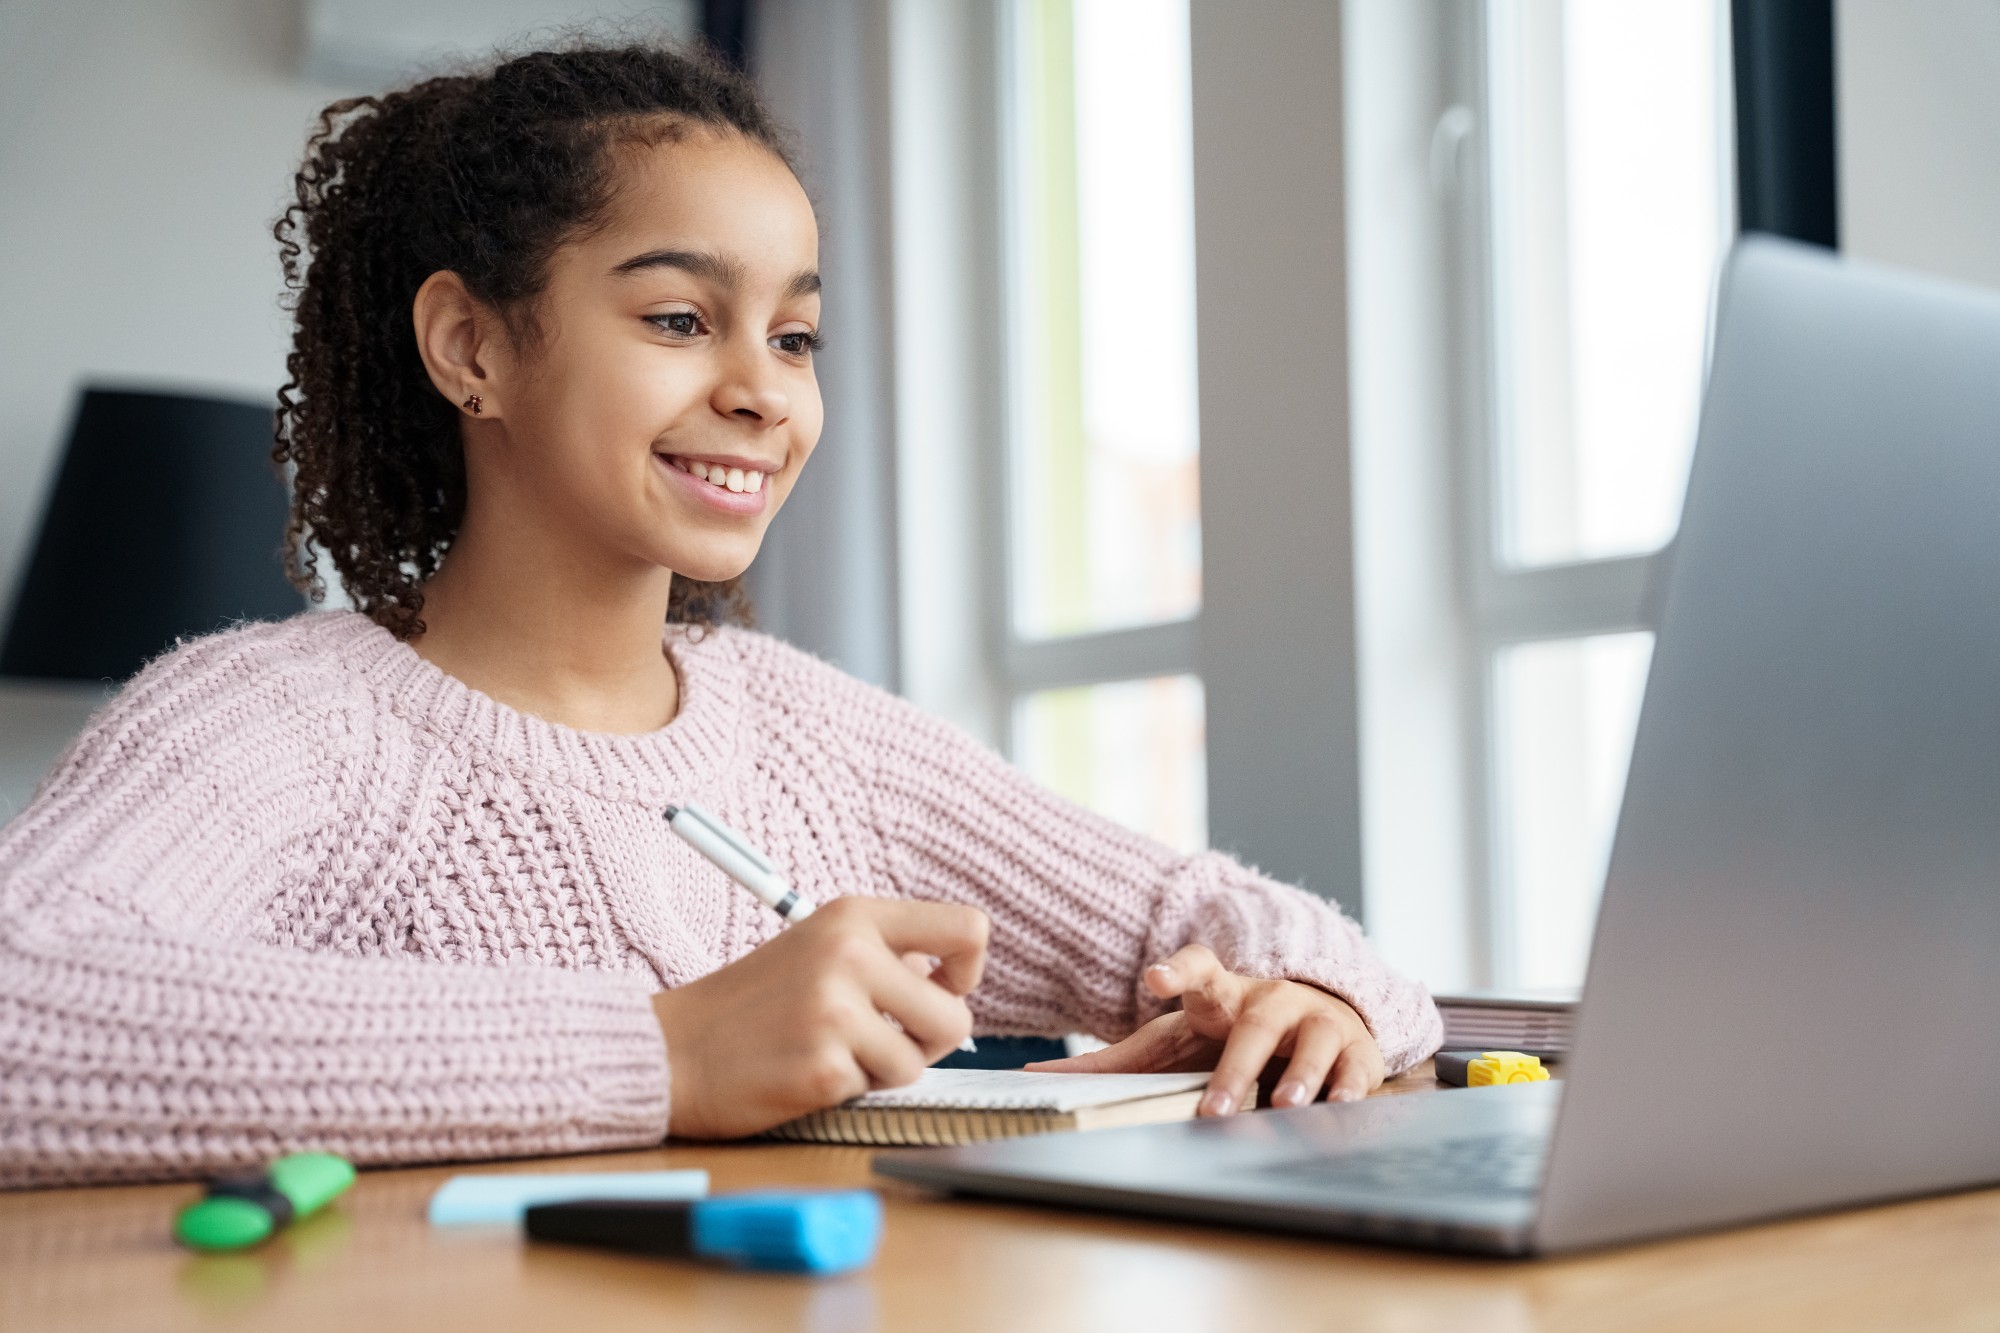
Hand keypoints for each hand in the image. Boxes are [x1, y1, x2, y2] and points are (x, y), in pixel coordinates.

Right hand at [651, 897, 987, 1138]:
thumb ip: (886, 954)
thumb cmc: (752, 1003)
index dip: (966, 971)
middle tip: (883, 1040)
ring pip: (920, 1060)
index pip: (968, 928)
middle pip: (957, 1014)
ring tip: (834, 1052)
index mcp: (854, 917)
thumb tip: (952, 977)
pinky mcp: (824, 1067)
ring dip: (885, 1069)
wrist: (675, 1049)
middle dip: (928, 1040)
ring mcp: (836, 1011)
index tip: (939, 989)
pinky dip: (849, 1090)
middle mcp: (850, 954)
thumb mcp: (817, 946)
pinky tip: (807, 1071)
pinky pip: (877, 1090)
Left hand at [1024, 944, 1383, 1115]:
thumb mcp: (1172, 1041)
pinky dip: (1350, 1086)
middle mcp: (1272, 999)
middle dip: (1237, 1067)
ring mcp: (1318, 1019)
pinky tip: (1341, 1106)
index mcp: (1222, 994)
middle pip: (1255, 1024)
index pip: (1198, 968)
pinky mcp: (1357, 1047)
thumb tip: (1033, 1075)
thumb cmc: (1227, 1034)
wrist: (1317, 1015)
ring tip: (1284, 1104)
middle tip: (1216, 1109)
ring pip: (1313, 1038)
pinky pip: (1357, 1065)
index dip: (1175, 969)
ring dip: (1299, 1073)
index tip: (1153, 977)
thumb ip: (1111, 1059)